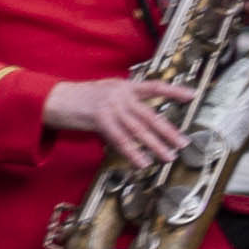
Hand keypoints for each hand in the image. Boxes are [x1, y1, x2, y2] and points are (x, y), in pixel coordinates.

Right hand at [47, 73, 192, 171]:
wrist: (55, 99)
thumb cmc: (80, 99)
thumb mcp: (105, 94)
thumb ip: (124, 104)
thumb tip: (139, 123)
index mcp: (125, 86)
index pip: (154, 86)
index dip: (174, 91)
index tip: (193, 95)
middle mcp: (121, 94)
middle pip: (150, 115)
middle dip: (169, 131)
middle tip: (184, 143)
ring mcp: (111, 106)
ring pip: (139, 129)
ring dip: (155, 145)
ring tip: (169, 156)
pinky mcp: (100, 119)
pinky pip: (121, 140)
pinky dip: (133, 152)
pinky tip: (143, 161)